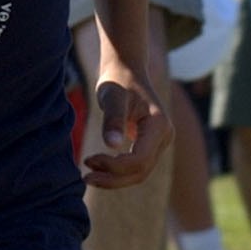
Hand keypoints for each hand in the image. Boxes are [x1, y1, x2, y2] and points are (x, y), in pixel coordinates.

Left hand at [80, 67, 171, 189]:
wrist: (126, 70)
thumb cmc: (118, 80)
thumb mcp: (112, 96)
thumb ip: (113, 119)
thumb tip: (112, 145)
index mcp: (159, 126)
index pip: (139, 159)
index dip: (114, 166)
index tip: (89, 160)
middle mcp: (164, 137)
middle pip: (140, 171)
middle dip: (113, 178)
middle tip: (85, 177)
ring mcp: (160, 142)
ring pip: (139, 173)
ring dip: (114, 179)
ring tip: (88, 177)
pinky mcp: (151, 145)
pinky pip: (136, 166)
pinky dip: (117, 172)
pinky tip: (98, 169)